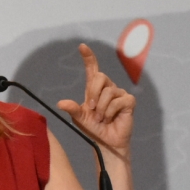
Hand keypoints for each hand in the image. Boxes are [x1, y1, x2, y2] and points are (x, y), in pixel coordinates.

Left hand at [57, 43, 134, 158]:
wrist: (107, 142)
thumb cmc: (95, 129)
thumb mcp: (80, 119)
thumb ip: (73, 109)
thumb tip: (60, 103)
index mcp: (95, 89)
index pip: (93, 69)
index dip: (89, 57)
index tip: (82, 46)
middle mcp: (108, 88)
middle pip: (100, 77)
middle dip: (93, 93)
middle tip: (91, 109)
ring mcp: (120, 94)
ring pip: (108, 92)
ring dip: (101, 108)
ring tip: (101, 119)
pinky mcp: (129, 101)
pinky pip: (117, 101)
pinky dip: (110, 112)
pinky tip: (110, 119)